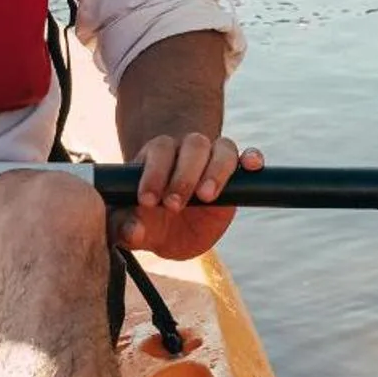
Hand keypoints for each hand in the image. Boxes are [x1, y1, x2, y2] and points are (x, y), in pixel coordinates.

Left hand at [112, 132, 262, 260]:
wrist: (174, 231)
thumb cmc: (150, 221)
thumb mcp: (134, 228)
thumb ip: (125, 228)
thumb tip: (133, 231)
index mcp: (157, 158)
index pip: (158, 152)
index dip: (153, 173)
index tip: (147, 201)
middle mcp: (187, 153)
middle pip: (192, 145)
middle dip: (183, 175)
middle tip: (173, 205)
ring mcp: (213, 161)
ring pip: (221, 147)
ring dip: (216, 170)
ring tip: (206, 196)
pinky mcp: (235, 176)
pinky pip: (246, 157)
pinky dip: (252, 157)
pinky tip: (252, 165)